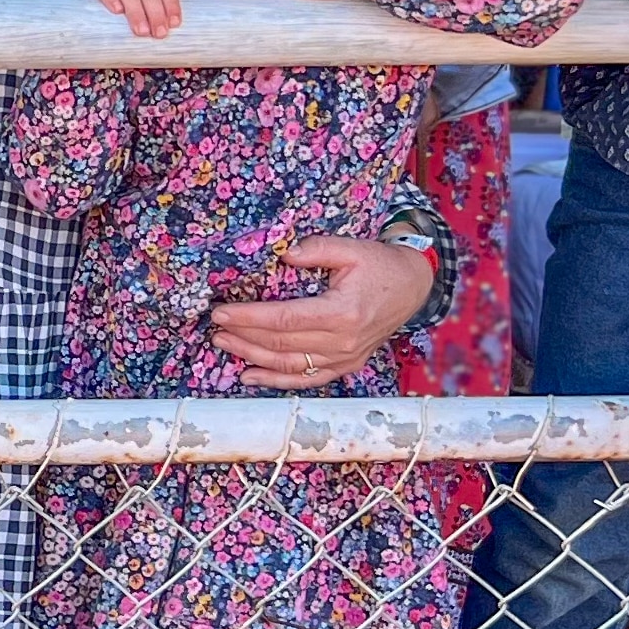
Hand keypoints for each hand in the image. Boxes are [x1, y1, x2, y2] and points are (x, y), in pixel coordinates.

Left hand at [209, 234, 432, 391]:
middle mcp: (343, 342)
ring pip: (289, 364)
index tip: (222, 313)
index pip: (285, 319)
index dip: (250, 317)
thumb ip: (316, 248)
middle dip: (244, 336)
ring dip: (252, 357)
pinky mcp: (346, 364)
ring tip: (224, 345)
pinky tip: (250, 376)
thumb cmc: (381, 265)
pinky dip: (276, 380)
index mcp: (342, 313)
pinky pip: (307, 379)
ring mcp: (345, 357)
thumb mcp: (352, 249)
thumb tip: (283, 253)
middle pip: (282, 344)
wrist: (413, 287)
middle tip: (215, 329)